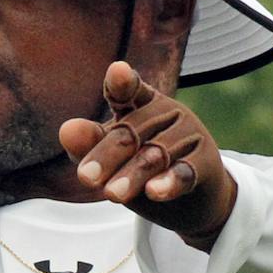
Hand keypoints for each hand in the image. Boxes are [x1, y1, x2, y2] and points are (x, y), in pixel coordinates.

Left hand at [59, 61, 235, 248]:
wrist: (186, 201)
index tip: (117, 71)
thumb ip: (89, 144)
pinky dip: (169, 181)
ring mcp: (189, 134)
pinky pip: (185, 171)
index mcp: (138, 103)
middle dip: (106, 156)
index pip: (127, 90)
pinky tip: (154, 192)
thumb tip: (66, 130)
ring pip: (154, 155)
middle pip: (130, 132)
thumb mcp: (111, 157)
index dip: (122, 82)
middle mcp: (166, 112)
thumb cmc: (138, 170)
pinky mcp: (206, 162)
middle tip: (85, 178)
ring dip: (132, 175)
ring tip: (111, 195)